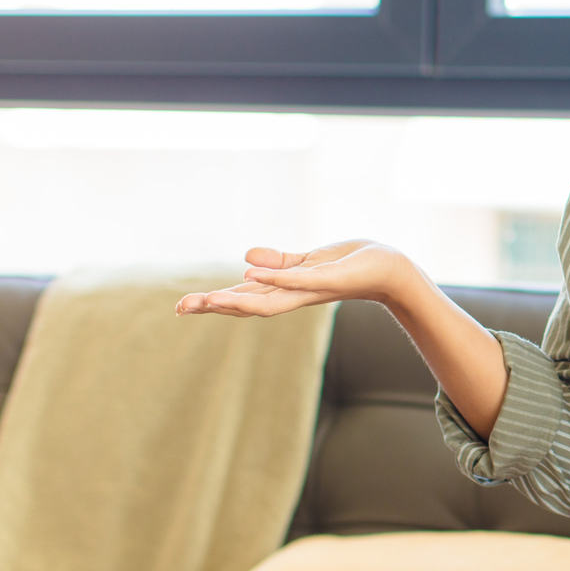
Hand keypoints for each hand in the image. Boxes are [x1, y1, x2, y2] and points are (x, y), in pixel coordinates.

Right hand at [173, 240, 416, 316]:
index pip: (244, 299)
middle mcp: (295, 296)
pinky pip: (298, 280)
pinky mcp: (329, 279)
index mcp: (286, 291)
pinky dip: (274, 277)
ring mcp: (311, 289)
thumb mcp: (307, 262)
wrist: (388, 268)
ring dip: (237, 300)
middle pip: (248, 306)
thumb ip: (278, 264)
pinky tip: (250, 273)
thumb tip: (244, 261)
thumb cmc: (350, 265)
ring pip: (269, 300)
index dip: (214, 302)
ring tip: (208, 299)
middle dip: (215, 307)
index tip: (182, 306)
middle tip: (181, 308)